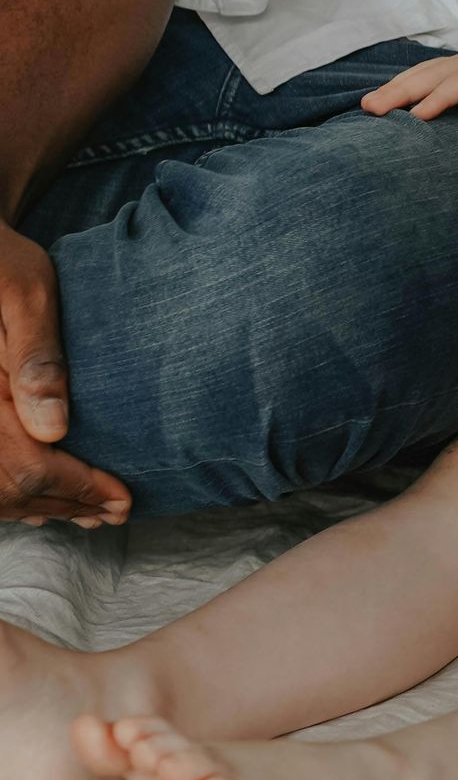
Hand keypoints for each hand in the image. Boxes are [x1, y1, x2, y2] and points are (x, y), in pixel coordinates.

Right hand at [0, 222, 128, 527]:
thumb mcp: (27, 292)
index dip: (79, 488)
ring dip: (41, 508)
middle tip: (117, 510)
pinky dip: (13, 497)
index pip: (29, 465)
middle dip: (65, 504)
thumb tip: (55, 428)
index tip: (123, 497)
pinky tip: (44, 500)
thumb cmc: (2, 266)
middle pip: (9, 489)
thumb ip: (38, 355)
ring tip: (90, 512)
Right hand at [362, 42, 457, 136]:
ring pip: (432, 72)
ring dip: (401, 88)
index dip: (443, 95)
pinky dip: (413, 90)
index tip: (419, 116)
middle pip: (440, 69)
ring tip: (369, 106)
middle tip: (371, 109)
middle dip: (405, 87)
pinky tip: (394, 105)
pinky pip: (438, 82)